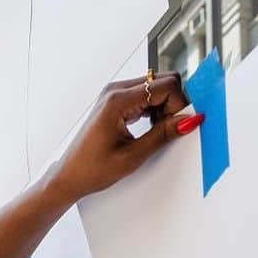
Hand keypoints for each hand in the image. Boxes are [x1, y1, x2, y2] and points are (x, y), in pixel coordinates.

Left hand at [53, 72, 195, 201]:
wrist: (68, 176)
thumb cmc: (91, 169)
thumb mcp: (132, 156)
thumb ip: (163, 135)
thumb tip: (189, 120)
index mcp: (117, 100)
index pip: (166, 85)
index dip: (179, 105)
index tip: (177, 126)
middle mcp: (115, 90)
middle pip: (163, 81)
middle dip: (173, 104)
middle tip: (167, 130)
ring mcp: (114, 94)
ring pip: (156, 87)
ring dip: (164, 107)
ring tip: (155, 132)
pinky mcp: (115, 101)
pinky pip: (145, 95)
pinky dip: (154, 109)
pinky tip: (149, 128)